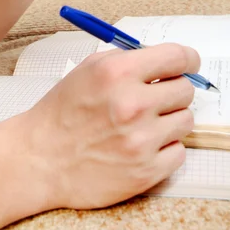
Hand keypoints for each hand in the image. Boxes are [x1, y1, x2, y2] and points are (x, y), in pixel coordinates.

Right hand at [18, 43, 198, 209]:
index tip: (189, 64)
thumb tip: (168, 59)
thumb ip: (129, 59)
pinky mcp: (145, 172)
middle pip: (186, 89)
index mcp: (118, 73)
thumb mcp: (89, 68)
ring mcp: (141, 141)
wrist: (41, 158)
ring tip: (145, 123)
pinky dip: (166, 148)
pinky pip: (179, 152)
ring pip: (187, 121)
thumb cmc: (64, 110)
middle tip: (156, 97)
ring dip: (170, 119)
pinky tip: (143, 145)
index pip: (178, 57)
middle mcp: (133, 105)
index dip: (188, 59)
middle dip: (174, 90)